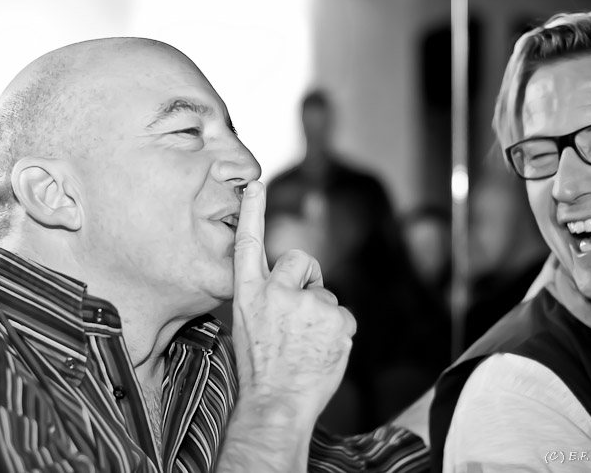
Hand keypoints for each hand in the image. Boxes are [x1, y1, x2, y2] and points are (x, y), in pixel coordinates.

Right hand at [232, 181, 355, 419]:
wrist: (276, 404)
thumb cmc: (261, 371)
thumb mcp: (246, 326)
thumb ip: (265, 299)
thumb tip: (290, 287)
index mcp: (247, 293)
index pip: (248, 243)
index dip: (253, 211)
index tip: (255, 185)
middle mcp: (274, 291)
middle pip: (301, 260)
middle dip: (307, 280)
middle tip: (300, 315)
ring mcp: (305, 303)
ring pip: (325, 295)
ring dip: (321, 315)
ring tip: (307, 345)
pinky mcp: (334, 317)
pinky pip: (343, 315)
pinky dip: (338, 333)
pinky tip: (322, 351)